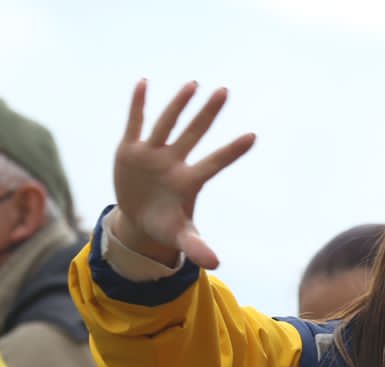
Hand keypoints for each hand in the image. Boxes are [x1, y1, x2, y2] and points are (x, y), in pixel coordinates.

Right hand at [113, 80, 255, 269]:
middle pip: (193, 134)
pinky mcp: (131, 150)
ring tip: (193, 85)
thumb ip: (196, 247)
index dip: (232, 152)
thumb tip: (215, 265)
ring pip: (166, 124)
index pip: (214, 163)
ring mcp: (152, 154)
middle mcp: (173, 162)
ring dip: (178, 105)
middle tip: (224, 92)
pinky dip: (137, 105)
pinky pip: (135, 123)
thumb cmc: (164, 223)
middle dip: (207, 115)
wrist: (137, 218)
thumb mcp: (179, 236)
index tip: (253, 137)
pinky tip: (143, 82)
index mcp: (188, 181)